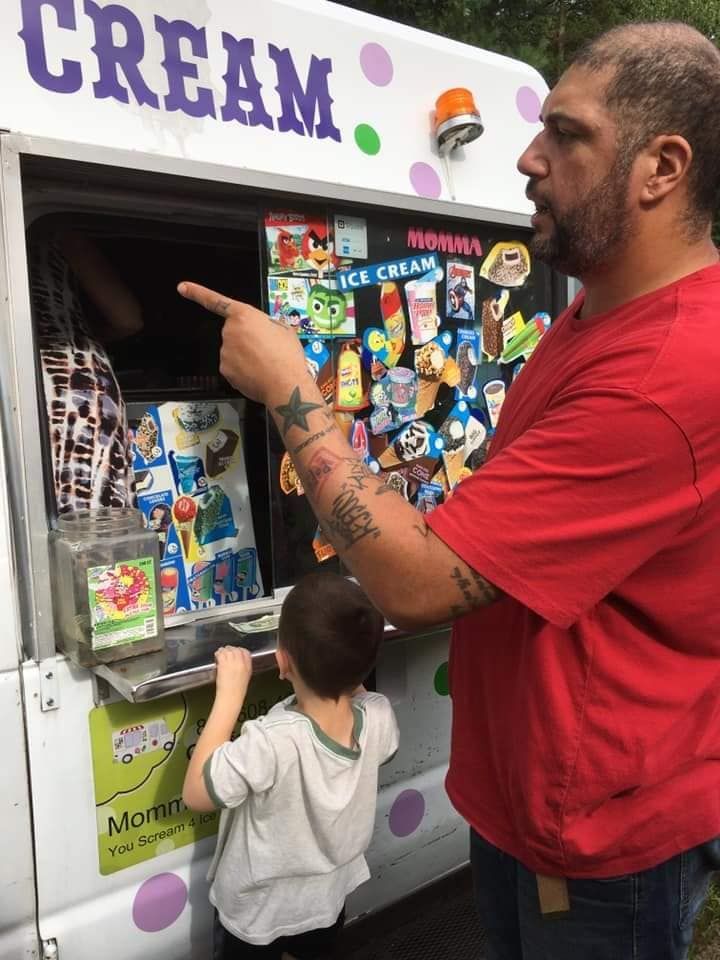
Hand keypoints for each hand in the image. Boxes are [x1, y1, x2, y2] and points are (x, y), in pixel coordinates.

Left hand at [177, 282, 308, 405]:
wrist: (285, 384)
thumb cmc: (287, 356)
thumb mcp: (284, 330)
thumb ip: (268, 325)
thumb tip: (266, 331)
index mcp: (243, 315)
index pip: (216, 301)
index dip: (197, 293)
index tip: (183, 287)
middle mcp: (229, 332)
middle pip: (234, 332)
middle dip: (246, 339)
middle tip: (266, 348)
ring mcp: (225, 352)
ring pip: (233, 351)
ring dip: (246, 355)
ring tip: (265, 362)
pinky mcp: (225, 370)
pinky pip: (233, 367)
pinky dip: (243, 370)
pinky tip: (258, 373)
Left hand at [214, 646, 251, 701]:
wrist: (230, 696)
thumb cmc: (237, 690)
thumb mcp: (246, 677)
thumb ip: (244, 667)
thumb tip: (240, 661)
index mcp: (248, 666)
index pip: (246, 652)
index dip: (240, 650)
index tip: (237, 650)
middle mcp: (241, 663)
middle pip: (236, 650)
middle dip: (231, 649)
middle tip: (227, 650)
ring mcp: (232, 663)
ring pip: (228, 650)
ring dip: (224, 650)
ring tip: (221, 652)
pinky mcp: (223, 664)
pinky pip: (221, 654)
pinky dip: (218, 653)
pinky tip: (217, 655)